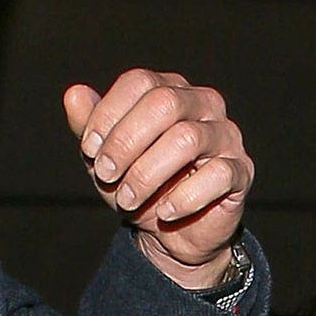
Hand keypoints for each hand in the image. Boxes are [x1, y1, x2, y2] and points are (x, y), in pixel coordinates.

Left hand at [63, 69, 253, 290]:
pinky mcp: (241, 171)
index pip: (140, 82)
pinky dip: (183, 198)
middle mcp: (203, 104)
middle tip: (105, 174)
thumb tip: (74, 94)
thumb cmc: (139, 184)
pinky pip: (217, 175)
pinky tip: (164, 212)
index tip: (89, 150)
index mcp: (170, 90)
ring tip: (127, 199)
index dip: (108, 115)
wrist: (172, 233)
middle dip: (125, 142)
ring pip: (187, 139)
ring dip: (147, 173)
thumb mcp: (104, 157)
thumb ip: (88, 126)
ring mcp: (226, 135)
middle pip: (164, 103)